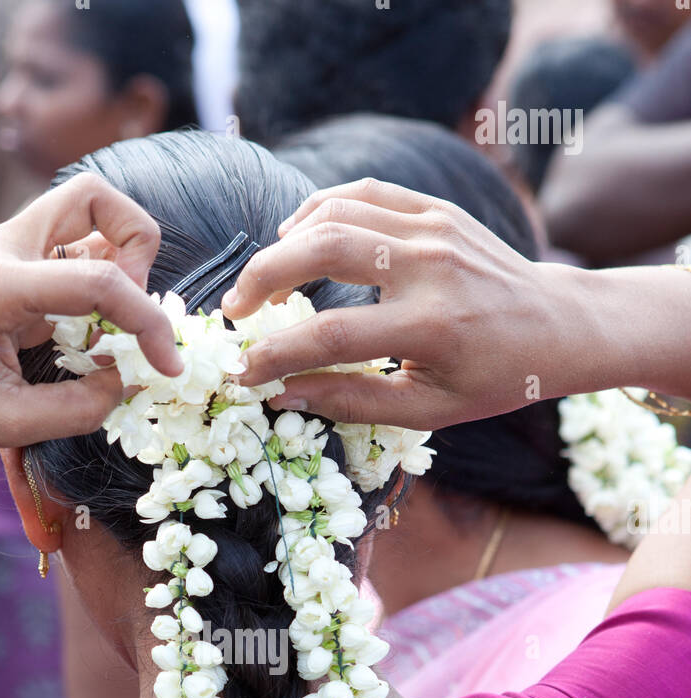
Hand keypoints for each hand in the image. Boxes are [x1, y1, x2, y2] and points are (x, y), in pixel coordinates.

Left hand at [0, 174, 181, 462]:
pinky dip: (89, 284)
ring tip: (108, 327)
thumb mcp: (6, 424)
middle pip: (94, 196)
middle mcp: (1, 250)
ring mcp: (0, 252)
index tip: (167, 366)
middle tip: (131, 308)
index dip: (148, 322)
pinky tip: (81, 336)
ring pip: (81, 216)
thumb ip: (80, 408)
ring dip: (113, 261)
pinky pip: (64, 254)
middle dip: (136, 242)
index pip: (101, 278)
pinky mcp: (2, 268)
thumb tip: (126, 382)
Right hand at [221, 179, 585, 430]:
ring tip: (264, 282)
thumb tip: (283, 394)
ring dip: (284, 244)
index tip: (243, 371)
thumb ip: (353, 402)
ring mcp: (434, 227)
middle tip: (236, 310)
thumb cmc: (490, 378)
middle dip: (264, 278)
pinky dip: (319, 209)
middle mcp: (430, 267)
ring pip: (335, 213)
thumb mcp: (428, 409)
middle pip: (322, 250)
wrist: (555, 325)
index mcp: (432, 326)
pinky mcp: (436, 208)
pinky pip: (363, 193)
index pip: (332, 337)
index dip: (277, 356)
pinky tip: (296, 235)